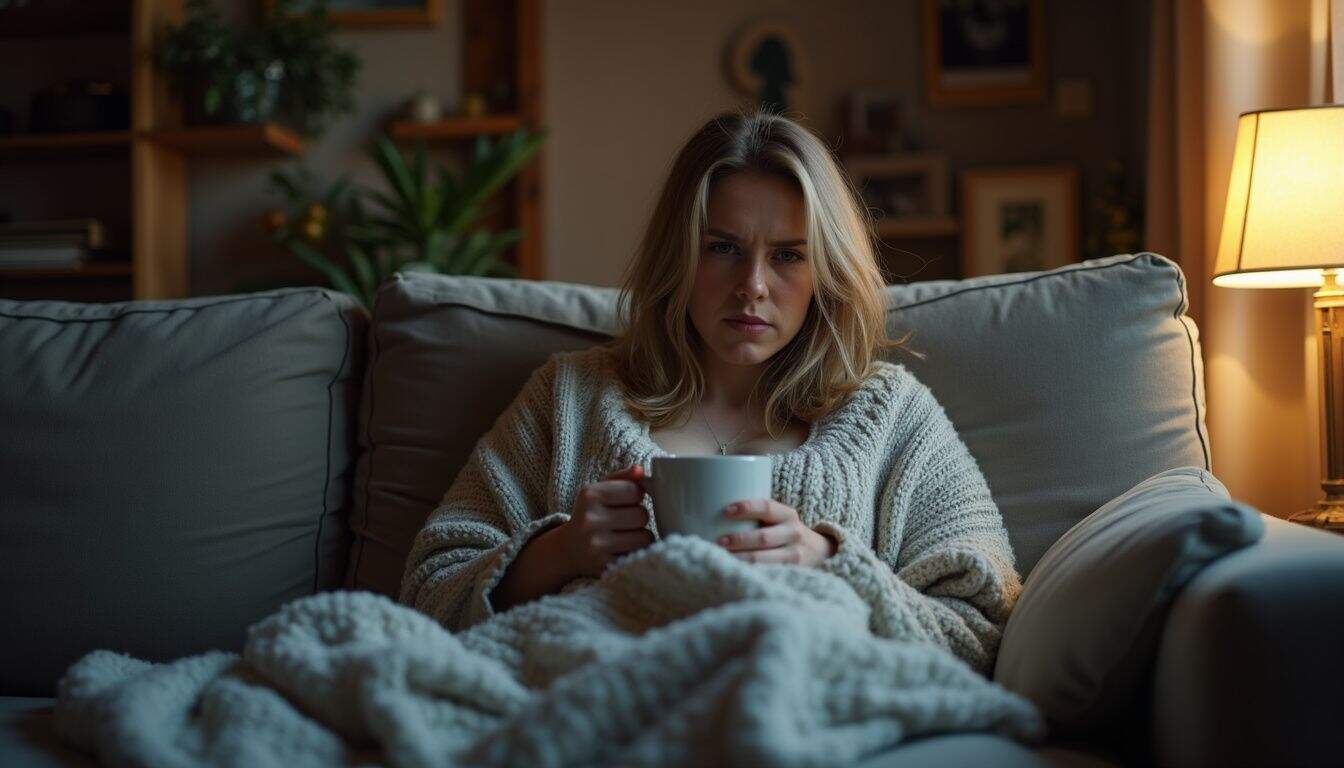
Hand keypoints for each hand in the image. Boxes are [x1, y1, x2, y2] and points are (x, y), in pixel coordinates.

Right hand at [555, 465, 654, 578]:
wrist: (567, 549)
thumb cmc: (590, 514)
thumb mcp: (599, 491)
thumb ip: (622, 478)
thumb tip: (641, 470)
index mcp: (590, 496)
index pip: (635, 491)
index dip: (636, 496)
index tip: (627, 501)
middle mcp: (590, 520)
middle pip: (642, 515)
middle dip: (638, 517)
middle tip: (626, 521)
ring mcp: (597, 546)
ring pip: (645, 537)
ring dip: (641, 537)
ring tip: (626, 536)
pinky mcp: (605, 566)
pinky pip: (639, 556)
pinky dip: (636, 552)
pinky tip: (623, 549)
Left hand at [716, 499, 836, 566]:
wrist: (818, 552)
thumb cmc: (783, 532)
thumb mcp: (777, 518)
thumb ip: (755, 515)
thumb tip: (707, 507)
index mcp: (787, 515)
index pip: (766, 507)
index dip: (746, 507)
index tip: (726, 511)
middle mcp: (794, 534)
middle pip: (762, 537)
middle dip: (738, 540)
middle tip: (718, 542)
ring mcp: (795, 556)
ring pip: (763, 560)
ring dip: (739, 560)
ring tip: (720, 559)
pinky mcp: (792, 574)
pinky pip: (767, 575)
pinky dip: (749, 575)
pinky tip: (735, 575)